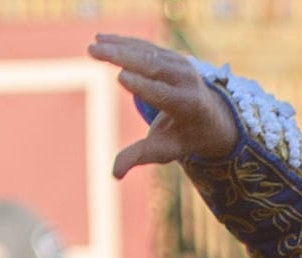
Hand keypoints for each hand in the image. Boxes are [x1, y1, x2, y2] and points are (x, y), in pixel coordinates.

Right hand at [91, 35, 239, 174]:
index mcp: (188, 106)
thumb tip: (114, 174)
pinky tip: (101, 39)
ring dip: (118, 47)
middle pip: (152, 66)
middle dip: (122, 58)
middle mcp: (186, 80)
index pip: (163, 94)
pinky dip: (123, 42)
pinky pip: (145, 46)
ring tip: (93, 46)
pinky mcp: (172, 55)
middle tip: (94, 53)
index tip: (119, 76)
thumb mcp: (165, 150)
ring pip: (146, 52)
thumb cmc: (182, 137)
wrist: (209, 116)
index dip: (143, 85)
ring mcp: (180, 64)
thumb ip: (140, 157)